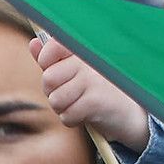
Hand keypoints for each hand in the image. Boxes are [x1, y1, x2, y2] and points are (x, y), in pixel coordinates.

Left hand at [31, 35, 149, 150]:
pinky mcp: (94, 102)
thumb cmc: (100, 90)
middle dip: (53, 92)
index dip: (46, 60)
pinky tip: (86, 115)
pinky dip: (73, 120)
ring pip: (55, 99)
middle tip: (71, 93)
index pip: (53, 46)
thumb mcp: (76, 71)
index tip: (55, 68)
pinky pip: (66, 115)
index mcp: (85, 50)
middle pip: (48, 78)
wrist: (131, 114)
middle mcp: (89, 62)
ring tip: (79, 104)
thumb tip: (33, 44)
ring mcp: (92, 80)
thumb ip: (54, 58)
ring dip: (63, 108)